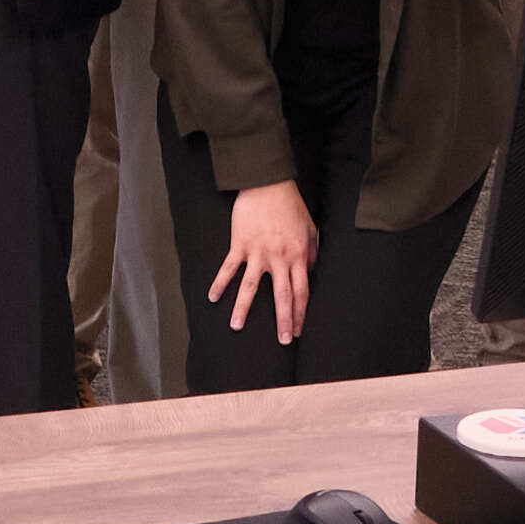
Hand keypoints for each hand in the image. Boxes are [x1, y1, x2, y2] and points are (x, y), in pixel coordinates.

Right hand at [205, 176, 319, 344]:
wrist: (268, 184)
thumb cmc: (290, 205)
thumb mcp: (310, 228)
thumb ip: (312, 252)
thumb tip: (311, 272)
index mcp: (298, 256)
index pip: (302, 291)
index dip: (301, 313)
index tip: (298, 330)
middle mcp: (279, 258)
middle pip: (282, 296)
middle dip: (284, 321)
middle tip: (283, 340)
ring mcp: (257, 253)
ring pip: (250, 287)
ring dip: (243, 308)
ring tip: (236, 326)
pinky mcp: (240, 245)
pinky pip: (228, 268)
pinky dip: (219, 283)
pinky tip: (212, 297)